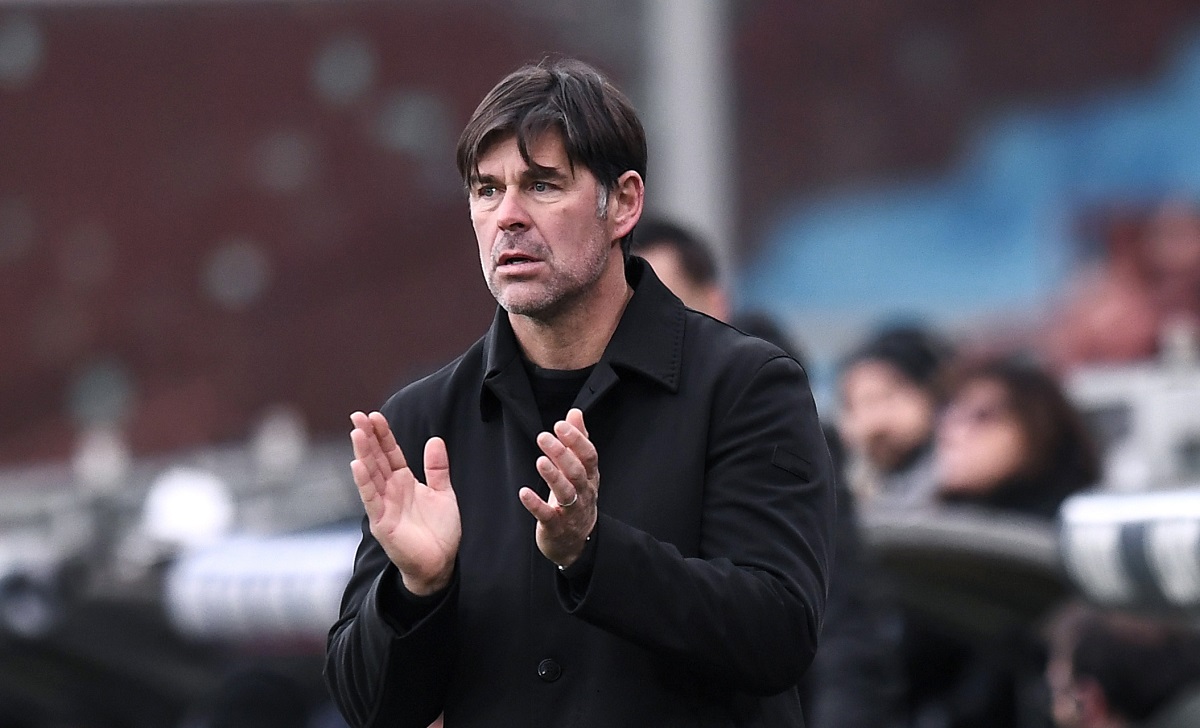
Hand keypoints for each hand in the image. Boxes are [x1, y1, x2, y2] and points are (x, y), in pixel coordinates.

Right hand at [350, 411, 460, 595]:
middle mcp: (390, 491)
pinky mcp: (382, 523)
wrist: (440, 564)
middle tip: (357, 415)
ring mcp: (384, 506)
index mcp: (404, 482)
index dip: (383, 435)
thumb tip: (435, 440)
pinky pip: (371, 499)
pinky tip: (357, 465)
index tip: (375, 415)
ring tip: (357, 433)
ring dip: (363, 454)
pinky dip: (364, 482)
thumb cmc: (439, 531)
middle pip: (376, 459)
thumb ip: (437, 468)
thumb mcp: (443, 493)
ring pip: (371, 475)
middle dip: (367, 438)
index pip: (390, 453)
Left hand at [518, 408, 598, 567]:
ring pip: (566, 493)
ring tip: (540, 461)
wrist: (576, 542)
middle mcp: (584, 493)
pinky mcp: (556, 527)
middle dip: (562, 454)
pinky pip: (547, 516)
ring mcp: (571, 512)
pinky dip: (536, 505)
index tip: (561, 425)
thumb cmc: (576, 499)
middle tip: (544, 437)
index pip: (588, 456)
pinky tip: (524, 493)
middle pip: (577, 472)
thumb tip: (575, 413)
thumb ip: (578, 440)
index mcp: (589, 477)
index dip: (577, 440)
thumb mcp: (579, 469)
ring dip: (554, 476)